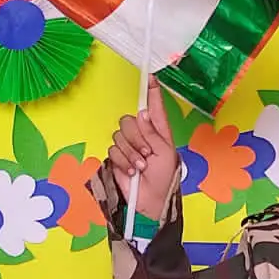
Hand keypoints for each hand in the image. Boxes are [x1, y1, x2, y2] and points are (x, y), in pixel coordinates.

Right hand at [108, 76, 180, 219]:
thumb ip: (152, 133)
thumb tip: (141, 114)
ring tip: (141, 167)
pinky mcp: (117, 156)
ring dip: (131, 152)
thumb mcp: (165, 154)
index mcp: (159, 132)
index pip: (154, 108)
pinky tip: (132, 171)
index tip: (150, 78)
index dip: (152, 93)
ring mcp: (129, 145)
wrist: (149, 200)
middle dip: (137, 137)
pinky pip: (113, 149)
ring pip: (120, 134)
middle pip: (130, 120)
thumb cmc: (163, 178)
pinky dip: (123, 161)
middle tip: (145, 153)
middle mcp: (143, 135)